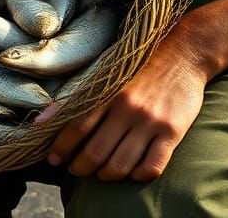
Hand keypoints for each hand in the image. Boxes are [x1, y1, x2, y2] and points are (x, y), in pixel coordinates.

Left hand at [37, 37, 208, 181]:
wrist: (186, 51)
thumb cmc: (144, 62)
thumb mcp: (111, 70)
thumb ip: (79, 96)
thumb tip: (40, 121)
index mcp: (111, 91)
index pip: (77, 126)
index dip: (62, 148)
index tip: (55, 159)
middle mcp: (129, 107)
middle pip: (95, 152)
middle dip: (81, 168)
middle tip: (78, 169)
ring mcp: (151, 120)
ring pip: (120, 166)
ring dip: (107, 175)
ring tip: (104, 172)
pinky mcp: (173, 131)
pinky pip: (151, 168)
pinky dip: (138, 176)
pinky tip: (134, 170)